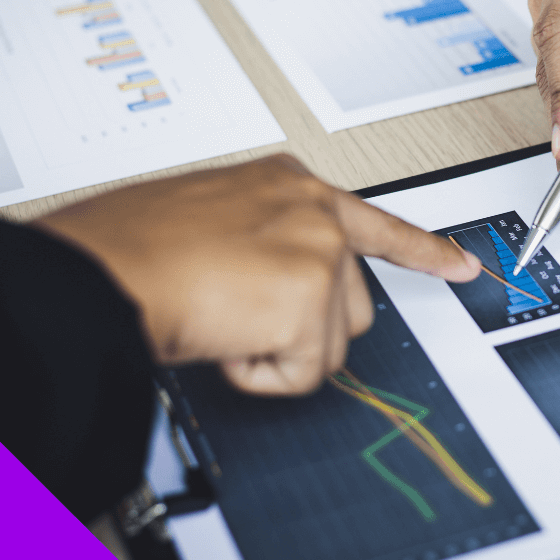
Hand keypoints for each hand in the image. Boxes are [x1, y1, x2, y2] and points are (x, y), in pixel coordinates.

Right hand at [32, 155, 479, 394]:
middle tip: (237, 314)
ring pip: (328, 344)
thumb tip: (270, 288)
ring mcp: (318, 251)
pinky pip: (302, 375)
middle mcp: (312, 210)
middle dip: (302, 328)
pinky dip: (258, 375)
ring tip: (218, 317)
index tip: (462, 265)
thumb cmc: (127, 248)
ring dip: (274, 350)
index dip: (422, 250)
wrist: (97, 271)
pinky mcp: (311, 299)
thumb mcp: (209, 220)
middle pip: (351, 305)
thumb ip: (260, 240)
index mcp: (286, 185)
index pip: (374, 222)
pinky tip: (220, 337)